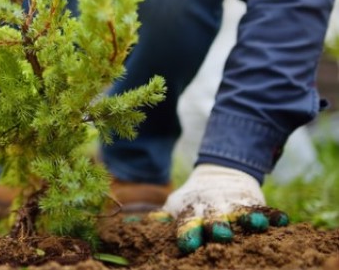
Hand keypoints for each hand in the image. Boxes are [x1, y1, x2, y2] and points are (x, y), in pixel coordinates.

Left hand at [159, 164, 288, 253]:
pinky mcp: (253, 203)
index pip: (187, 224)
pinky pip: (265, 210)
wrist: (219, 173)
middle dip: (217, 227)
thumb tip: (133, 224)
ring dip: (248, 220)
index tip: (188, 243)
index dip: (188, 233)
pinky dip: (273, 215)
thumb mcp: (177, 206)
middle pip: (215, 220)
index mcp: (192, 213)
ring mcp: (234, 206)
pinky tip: (283, 220)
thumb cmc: (194, 200)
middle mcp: (213, 210)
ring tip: (256, 225)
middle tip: (220, 234)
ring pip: (241, 214)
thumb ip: (162, 218)